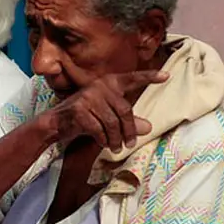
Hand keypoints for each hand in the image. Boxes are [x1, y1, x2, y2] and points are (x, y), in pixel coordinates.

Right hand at [44, 64, 167, 151]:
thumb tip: (148, 127)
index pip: (132, 79)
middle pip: (125, 110)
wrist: (56, 123)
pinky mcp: (79, 109)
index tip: (167, 76)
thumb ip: (128, 120)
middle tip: (130, 144)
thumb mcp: (108, 117)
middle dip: (129, 130)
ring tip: (117, 147)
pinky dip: (103, 139)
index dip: (149, 78)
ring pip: (112, 122)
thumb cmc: (85, 117)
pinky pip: (98, 129)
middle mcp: (99, 86)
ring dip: (116, 138)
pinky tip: (104, 143)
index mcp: (109, 83)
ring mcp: (88, 96)